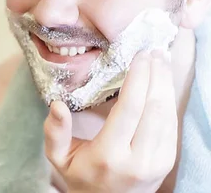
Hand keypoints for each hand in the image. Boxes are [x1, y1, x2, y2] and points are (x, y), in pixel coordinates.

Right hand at [43, 50, 177, 192]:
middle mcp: (137, 160)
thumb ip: (55, 132)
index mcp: (109, 156)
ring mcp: (157, 162)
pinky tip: (162, 82)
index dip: (138, 79)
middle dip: (156, 75)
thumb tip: (57, 104)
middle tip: (153, 50)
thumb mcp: (58, 158)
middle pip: (153, 108)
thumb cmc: (80, 176)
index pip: (130, 109)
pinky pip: (171, 125)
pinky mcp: (167, 161)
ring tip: (160, 60)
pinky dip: (167, 100)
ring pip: (167, 115)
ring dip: (165, 84)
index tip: (140, 56)